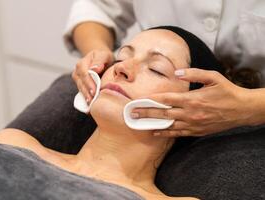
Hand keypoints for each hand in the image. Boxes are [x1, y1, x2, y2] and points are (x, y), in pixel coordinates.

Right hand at [71, 49, 113, 103]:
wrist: (101, 60)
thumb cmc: (103, 57)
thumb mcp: (104, 55)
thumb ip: (100, 60)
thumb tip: (95, 69)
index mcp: (82, 63)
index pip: (84, 73)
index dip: (89, 83)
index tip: (94, 91)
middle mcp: (77, 71)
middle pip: (81, 83)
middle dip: (86, 92)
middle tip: (92, 100)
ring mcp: (78, 79)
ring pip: (81, 89)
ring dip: (86, 97)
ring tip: (91, 104)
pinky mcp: (80, 85)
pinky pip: (82, 92)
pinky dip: (86, 99)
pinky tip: (89, 107)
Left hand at [132, 68, 252, 136]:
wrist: (241, 110)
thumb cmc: (227, 91)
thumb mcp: (213, 77)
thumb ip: (193, 73)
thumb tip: (177, 72)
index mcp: (192, 99)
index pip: (167, 99)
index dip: (151, 99)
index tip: (139, 100)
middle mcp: (190, 113)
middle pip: (163, 113)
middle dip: (146, 113)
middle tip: (132, 114)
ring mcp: (193, 124)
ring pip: (168, 125)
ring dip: (153, 124)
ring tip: (139, 123)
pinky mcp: (197, 131)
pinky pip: (178, 133)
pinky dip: (166, 133)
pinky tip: (156, 133)